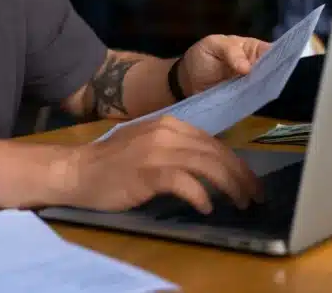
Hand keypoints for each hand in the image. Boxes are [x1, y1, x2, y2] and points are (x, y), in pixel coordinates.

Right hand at [58, 116, 262, 213]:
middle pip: (215, 152)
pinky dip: (200, 195)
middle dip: (240, 176)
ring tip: (239, 203)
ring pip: (207, 166)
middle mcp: (166, 132)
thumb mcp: (148, 144)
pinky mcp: (148, 171)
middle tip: (254, 196)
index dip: (236, 163)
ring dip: (229, 187)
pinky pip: (185, 182)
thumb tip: (210, 165)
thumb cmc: (112, 163)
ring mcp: (157, 150)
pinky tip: (206, 207)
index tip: (249, 182)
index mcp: (169, 124)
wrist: (78, 170)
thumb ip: (176, 148)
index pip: (213, 142)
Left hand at [176, 34, 270, 96]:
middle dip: (273, 76)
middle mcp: (257, 66)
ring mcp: (253, 85)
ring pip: (267, 87)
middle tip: (269, 81)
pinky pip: (255, 101)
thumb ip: (230, 51)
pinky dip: (254, 101)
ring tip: (262, 91)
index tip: (281, 66)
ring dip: (264, 90)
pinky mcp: (246, 100)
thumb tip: (247, 68)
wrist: (186, 80)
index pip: (273, 51)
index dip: (279, 57)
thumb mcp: (213, 45)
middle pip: (274, 71)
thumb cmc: (202, 56)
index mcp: (253, 48)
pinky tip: (254, 101)